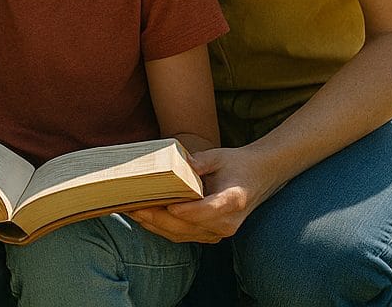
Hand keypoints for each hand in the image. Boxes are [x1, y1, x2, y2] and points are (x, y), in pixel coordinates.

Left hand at [127, 145, 283, 243]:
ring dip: (156, 226)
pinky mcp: (211, 234)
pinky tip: (146, 218)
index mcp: (232, 201)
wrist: (259, 178)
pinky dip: (163, 229)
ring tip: (132, 212)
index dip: (186, 211)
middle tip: (133, 207)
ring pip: (182, 234)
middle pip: (188, 226)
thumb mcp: (219, 156)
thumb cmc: (236, 164)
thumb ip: (201, 161)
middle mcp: (227, 222)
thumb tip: (181, 162)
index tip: (166, 205)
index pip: (206, 210)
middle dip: (158, 218)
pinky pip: (184, 236)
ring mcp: (219, 232)